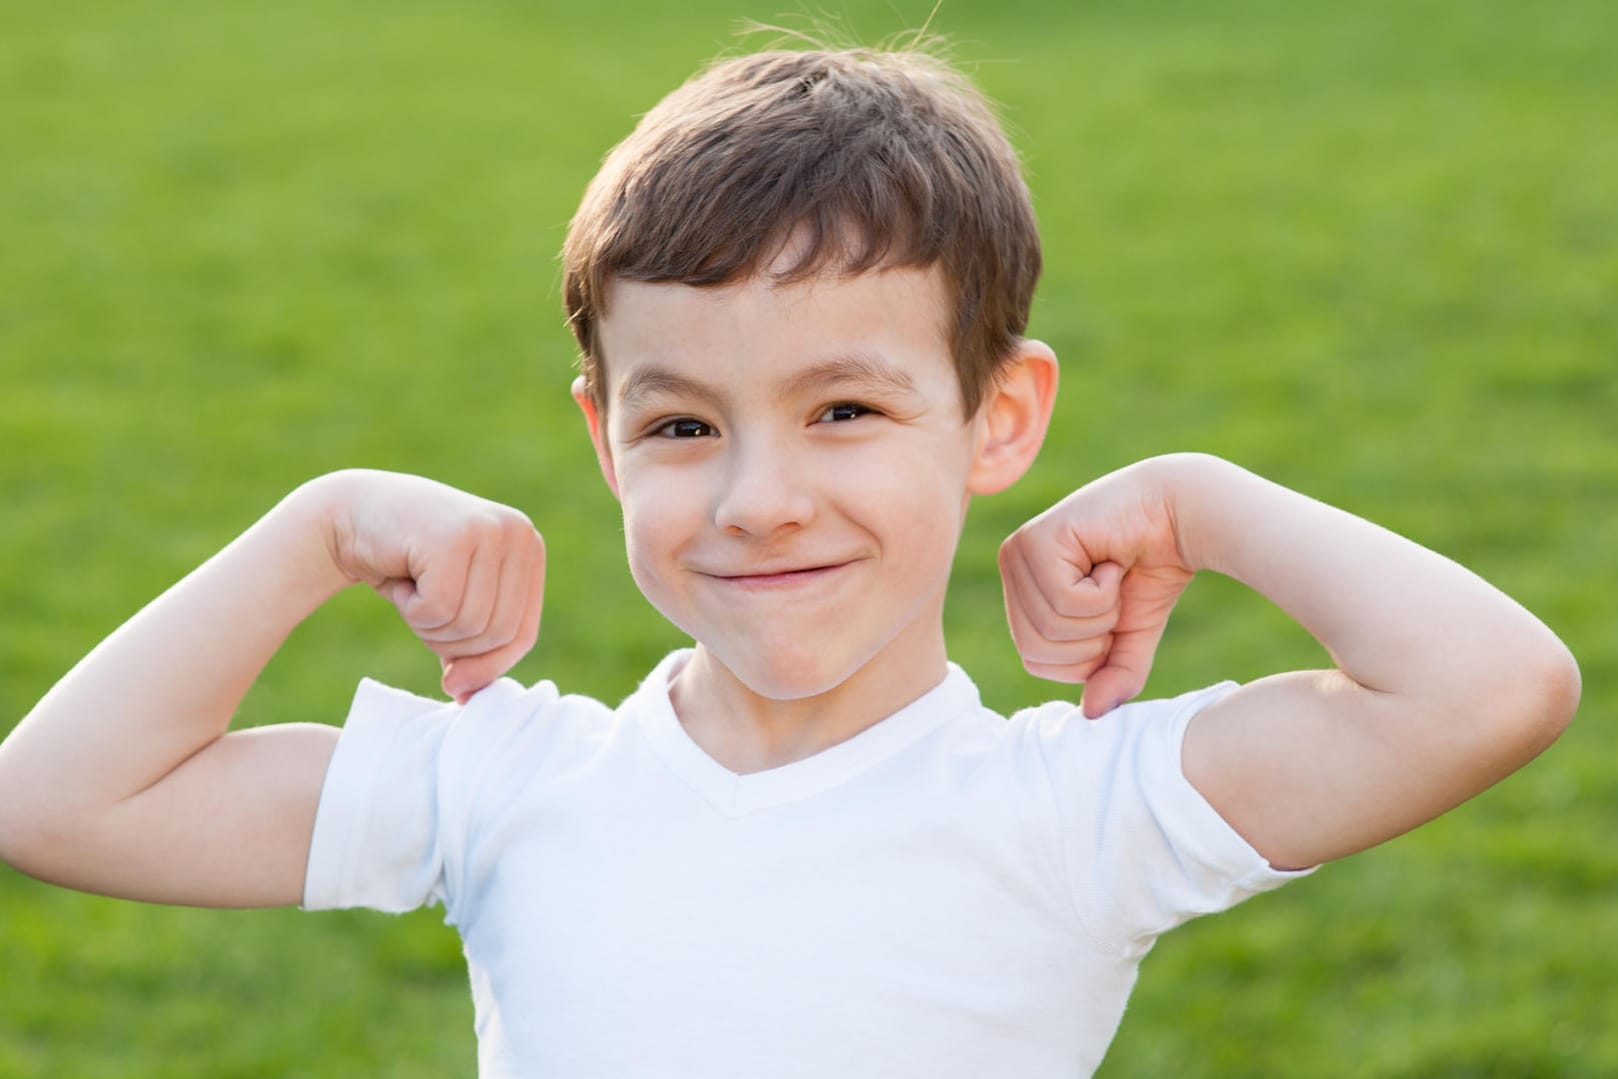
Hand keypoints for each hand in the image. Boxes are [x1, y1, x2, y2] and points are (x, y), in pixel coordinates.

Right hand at [323, 471, 545, 702]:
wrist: (351, 514)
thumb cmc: (407, 565)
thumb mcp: (455, 604)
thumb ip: (474, 647)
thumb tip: (474, 699)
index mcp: (530, 549)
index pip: (523, 634)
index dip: (487, 667)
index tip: (452, 683)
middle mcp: (519, 533)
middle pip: (498, 634)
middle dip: (452, 645)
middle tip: (422, 614)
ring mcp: (489, 530)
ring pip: (469, 624)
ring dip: (428, 625)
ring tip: (413, 589)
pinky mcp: (455, 536)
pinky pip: (440, 609)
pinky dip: (411, 608)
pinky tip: (402, 578)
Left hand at [997, 459, 1194, 716]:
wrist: (1183, 517)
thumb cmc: (1150, 572)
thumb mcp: (1129, 638)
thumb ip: (1109, 676)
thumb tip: (1090, 714)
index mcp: (1021, 591)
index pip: (1033, 660)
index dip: (1083, 657)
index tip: (1111, 615)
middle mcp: (1010, 567)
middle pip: (1035, 649)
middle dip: (1091, 639)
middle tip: (1113, 594)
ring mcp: (1018, 551)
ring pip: (1049, 628)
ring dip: (1099, 614)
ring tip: (1111, 573)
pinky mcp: (1037, 539)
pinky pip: (1064, 602)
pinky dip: (1102, 592)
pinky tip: (1109, 559)